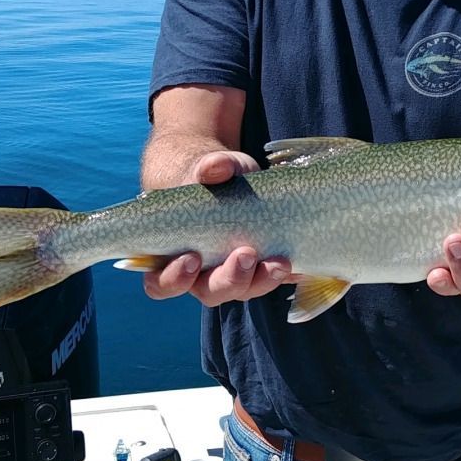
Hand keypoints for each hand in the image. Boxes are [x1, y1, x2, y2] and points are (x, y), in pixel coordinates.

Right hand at [143, 151, 292, 305]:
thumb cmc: (208, 178)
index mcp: (172, 258)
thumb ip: (208, 167)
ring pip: (244, 290)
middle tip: (246, 255)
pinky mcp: (261, 269)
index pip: (161, 284)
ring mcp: (233, 275)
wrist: (234, 177)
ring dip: (262, 280)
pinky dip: (287, 274)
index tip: (193, 258)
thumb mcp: (208, 167)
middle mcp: (201, 275)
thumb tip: (215, 168)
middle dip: (230, 279)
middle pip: (209, 293)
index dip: (174, 279)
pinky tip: (299, 264)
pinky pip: (273, 279)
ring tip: (280, 261)